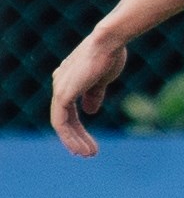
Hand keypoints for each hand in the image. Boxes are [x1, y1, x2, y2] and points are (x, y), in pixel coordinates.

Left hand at [49, 31, 127, 156]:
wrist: (109, 42)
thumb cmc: (110, 55)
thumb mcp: (102, 80)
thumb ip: (94, 95)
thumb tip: (90, 111)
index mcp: (68, 80)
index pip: (68, 109)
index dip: (77, 127)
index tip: (90, 142)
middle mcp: (60, 84)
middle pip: (64, 118)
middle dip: (77, 137)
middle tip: (90, 153)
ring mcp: (60, 89)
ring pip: (62, 123)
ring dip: (74, 141)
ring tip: (89, 154)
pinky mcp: (63, 94)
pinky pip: (61, 122)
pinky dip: (70, 136)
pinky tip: (81, 146)